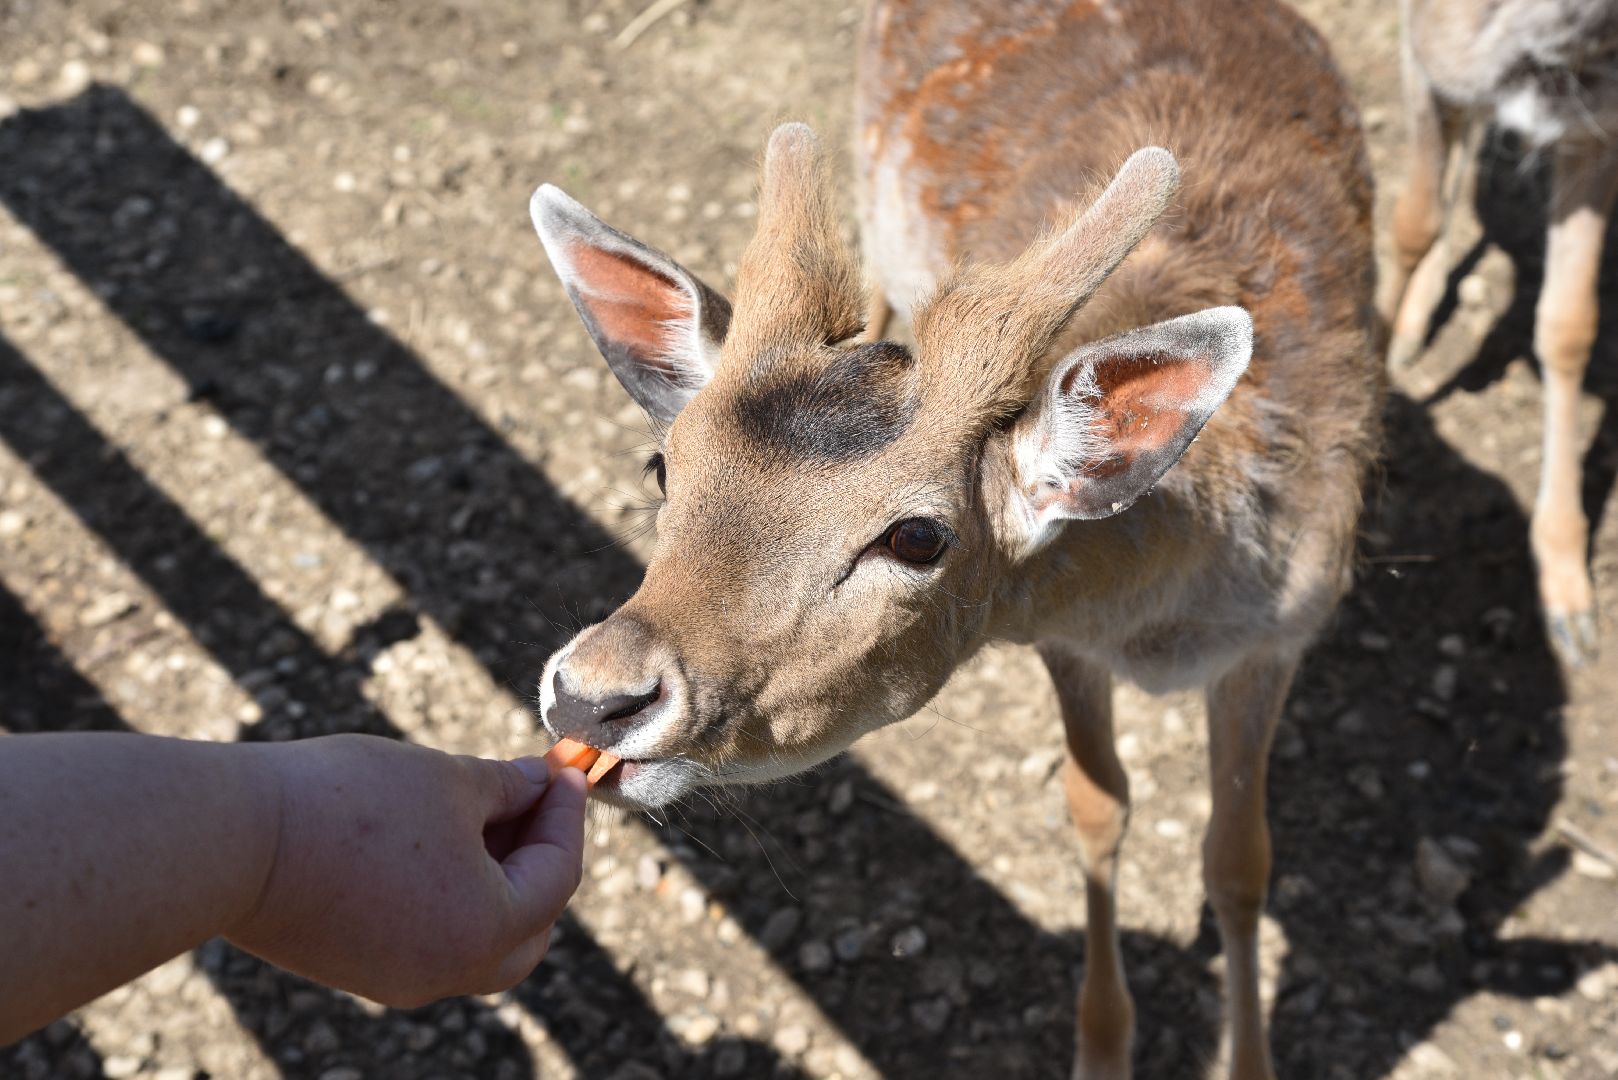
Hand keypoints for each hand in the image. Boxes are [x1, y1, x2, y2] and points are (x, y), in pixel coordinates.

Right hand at [226, 735, 587, 1007]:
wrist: (230, 840)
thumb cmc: (349, 803)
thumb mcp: (445, 780)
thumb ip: (507, 787)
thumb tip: (539, 784)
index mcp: (484, 932)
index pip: (556, 877)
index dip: (566, 815)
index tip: (563, 768)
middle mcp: (445, 972)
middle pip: (528, 930)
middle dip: (540, 860)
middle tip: (534, 798)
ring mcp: (396, 978)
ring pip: (476, 939)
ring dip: (493, 877)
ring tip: (484, 808)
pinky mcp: (354, 967)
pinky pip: (427, 936)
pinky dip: (448, 893)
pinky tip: (436, 836)